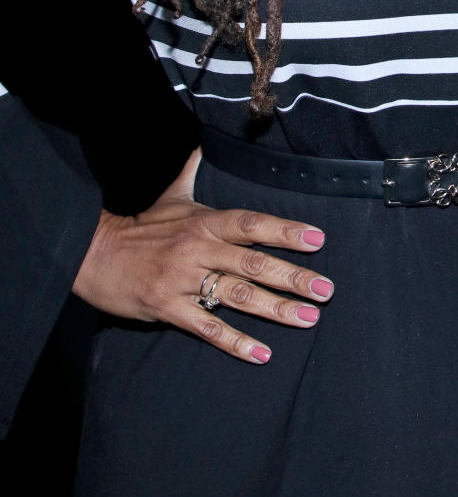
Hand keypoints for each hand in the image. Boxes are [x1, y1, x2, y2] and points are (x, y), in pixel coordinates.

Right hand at [73, 148, 330, 363]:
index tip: (318, 239)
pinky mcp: (168, 307)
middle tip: (326, 290)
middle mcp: (198, 248)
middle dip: (294, 277)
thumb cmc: (140, 227)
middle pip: (254, 262)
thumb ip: (191, 171)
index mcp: (204, 221)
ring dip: (276, 309)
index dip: (285, 230)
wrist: (92, 254)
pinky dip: (236, 342)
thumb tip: (199, 142)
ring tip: (308, 318)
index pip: (252, 223)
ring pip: (238, 294)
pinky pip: (208, 327)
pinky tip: (262, 353)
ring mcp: (183, 279)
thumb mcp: (170, 196)